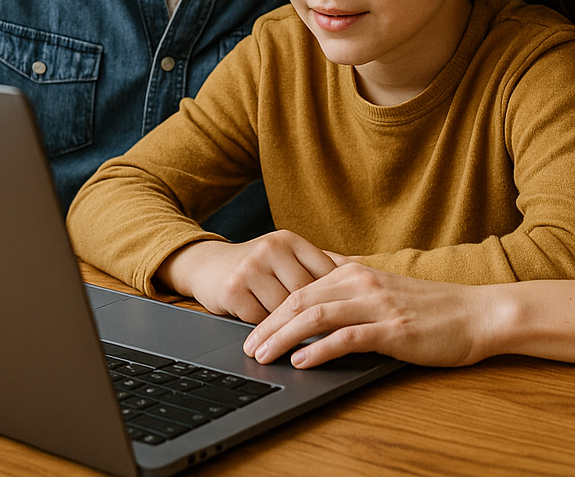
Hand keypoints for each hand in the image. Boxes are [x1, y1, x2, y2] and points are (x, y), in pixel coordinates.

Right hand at [158, 230, 340, 322]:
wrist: (206, 265)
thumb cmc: (257, 266)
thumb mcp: (286, 257)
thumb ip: (320, 264)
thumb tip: (367, 269)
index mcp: (289, 240)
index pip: (325, 272)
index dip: (335, 297)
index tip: (346, 316)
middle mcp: (271, 248)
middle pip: (306, 293)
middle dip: (312, 315)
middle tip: (325, 334)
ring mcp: (250, 267)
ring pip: (283, 310)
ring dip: (288, 326)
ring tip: (293, 333)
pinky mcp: (233, 289)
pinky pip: (260, 320)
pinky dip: (265, 329)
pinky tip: (265, 329)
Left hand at [243, 262, 497, 368]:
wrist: (478, 314)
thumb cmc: (434, 308)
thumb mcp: (386, 289)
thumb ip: (352, 289)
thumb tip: (319, 295)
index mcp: (357, 272)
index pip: (302, 289)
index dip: (272, 310)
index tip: (251, 330)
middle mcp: (363, 283)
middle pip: (301, 300)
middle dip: (268, 324)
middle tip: (247, 346)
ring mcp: (378, 305)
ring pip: (317, 316)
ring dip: (284, 336)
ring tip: (263, 354)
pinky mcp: (393, 330)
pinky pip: (348, 337)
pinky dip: (320, 348)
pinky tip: (302, 360)